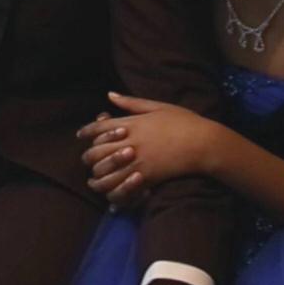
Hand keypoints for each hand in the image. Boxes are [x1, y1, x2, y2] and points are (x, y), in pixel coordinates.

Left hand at [77, 93, 228, 208]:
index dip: (86, 132)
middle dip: (88, 156)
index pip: (98, 128)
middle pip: (96, 151)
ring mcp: (136, 161)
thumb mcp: (157, 106)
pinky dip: (114, 190)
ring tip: (96, 178)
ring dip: (98, 176)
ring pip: (105, 172)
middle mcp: (129, 142)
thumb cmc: (183, 122)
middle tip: (88, 159)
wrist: (203, 143)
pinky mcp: (146, 177)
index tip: (80, 135)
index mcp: (131, 123)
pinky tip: (112, 190)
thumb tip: (110, 94)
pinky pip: (121, 187)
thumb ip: (131, 102)